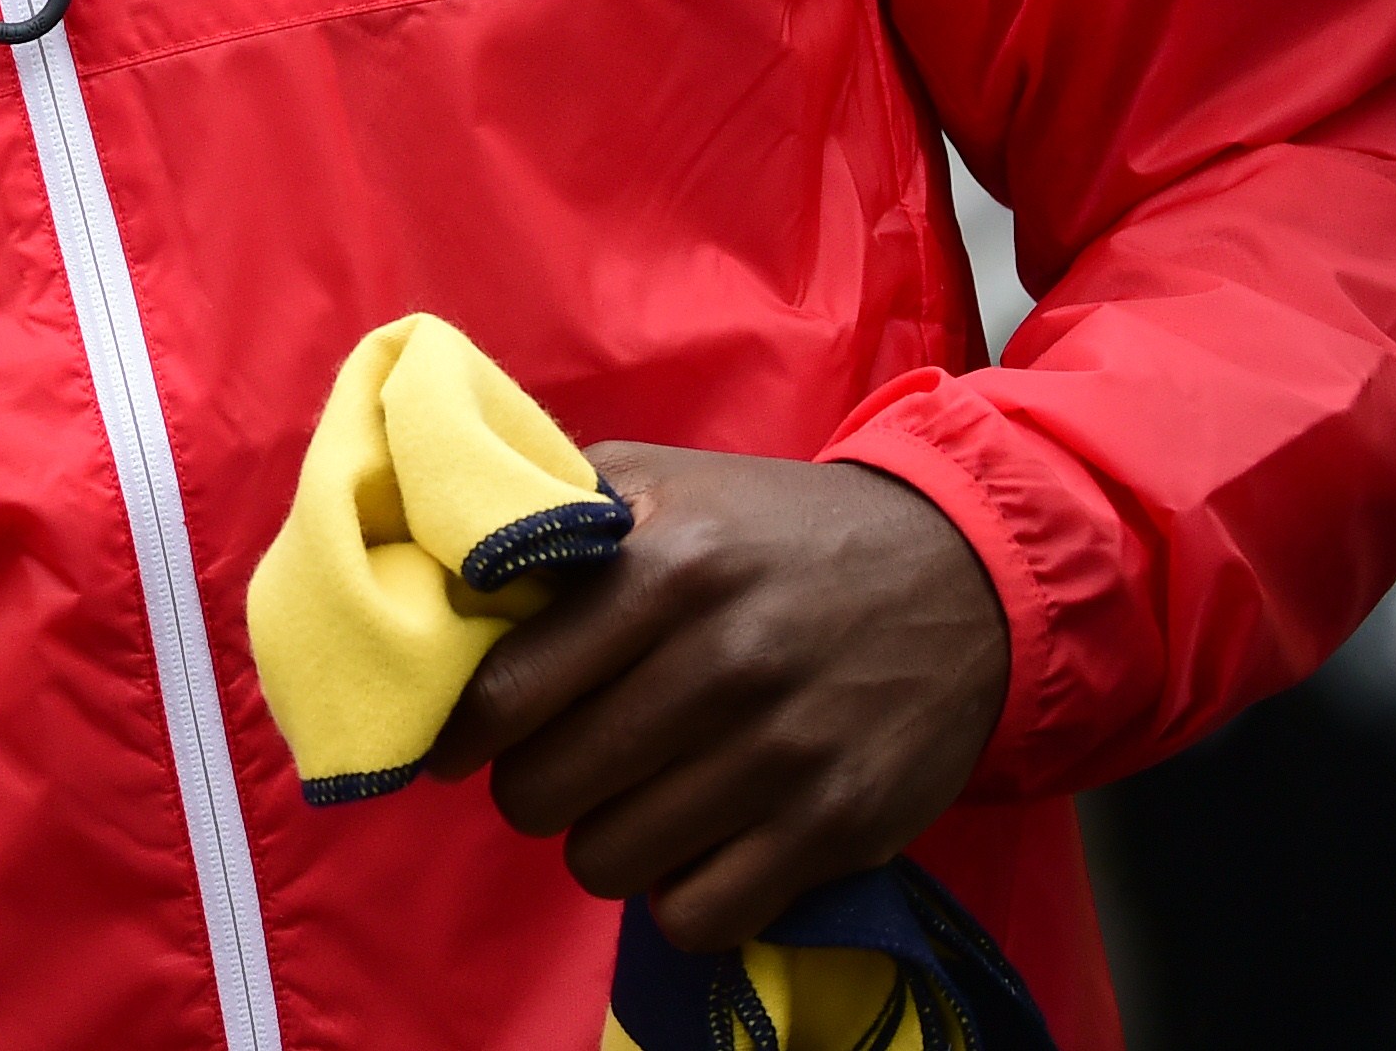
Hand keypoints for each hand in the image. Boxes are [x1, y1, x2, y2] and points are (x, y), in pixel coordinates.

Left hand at [422, 443, 1009, 952]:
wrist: (960, 573)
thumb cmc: (773, 528)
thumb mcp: (660, 480)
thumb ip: (546, 508)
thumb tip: (434, 562)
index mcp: (665, 567)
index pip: (508, 693)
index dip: (459, 732)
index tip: (453, 741)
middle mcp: (723, 663)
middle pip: (545, 790)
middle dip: (529, 787)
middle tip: (551, 765)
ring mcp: (784, 754)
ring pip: (610, 860)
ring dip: (599, 840)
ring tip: (622, 799)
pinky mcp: (837, 828)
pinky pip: (699, 914)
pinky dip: (676, 895)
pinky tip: (688, 844)